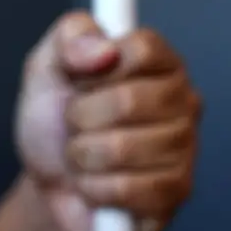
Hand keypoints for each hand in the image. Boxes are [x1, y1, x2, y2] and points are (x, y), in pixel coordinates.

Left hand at [16, 11, 200, 230]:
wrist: (47, 181)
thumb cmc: (53, 121)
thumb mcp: (46, 66)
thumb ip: (70, 38)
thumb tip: (104, 48)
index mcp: (158, 61)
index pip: (141, 49)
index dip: (95, 69)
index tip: (77, 81)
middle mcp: (182, 99)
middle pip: (129, 100)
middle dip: (79, 117)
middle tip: (74, 125)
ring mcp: (185, 147)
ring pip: (123, 148)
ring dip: (82, 156)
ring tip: (83, 155)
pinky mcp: (175, 192)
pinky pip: (126, 189)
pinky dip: (93, 188)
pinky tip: (94, 184)